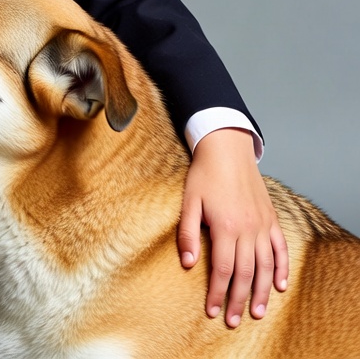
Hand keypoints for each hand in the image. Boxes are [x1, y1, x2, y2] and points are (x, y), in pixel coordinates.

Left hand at [178, 127, 288, 326]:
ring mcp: (263, 225)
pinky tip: (279, 286)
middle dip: (238, 300)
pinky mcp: (272, 219)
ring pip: (265, 266)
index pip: (223, 270)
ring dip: (261, 292)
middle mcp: (248, 230)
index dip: (218, 293)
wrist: (227, 149)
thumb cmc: (204, 174)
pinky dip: (282, 269)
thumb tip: (189, 263)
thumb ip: (188, 233)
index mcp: (225, 227)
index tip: (212, 311)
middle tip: (233, 321)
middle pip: (245, 274)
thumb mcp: (189, 201)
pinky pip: (281, 249)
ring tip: (256, 312)